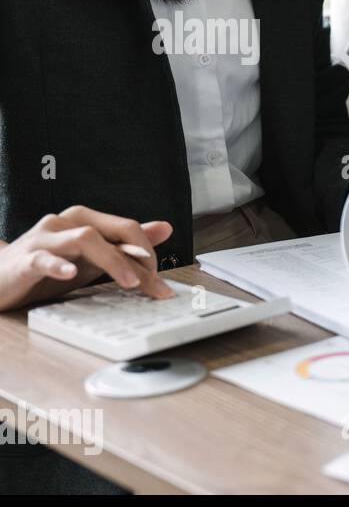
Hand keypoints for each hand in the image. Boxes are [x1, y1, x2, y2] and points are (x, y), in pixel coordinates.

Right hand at [0, 207, 173, 311]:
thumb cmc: (46, 266)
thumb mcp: (92, 257)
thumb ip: (126, 244)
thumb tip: (165, 228)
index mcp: (84, 220)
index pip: (127, 228)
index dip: (150, 252)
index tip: (161, 280)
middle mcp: (65, 222)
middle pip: (112, 231)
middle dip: (140, 258)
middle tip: (155, 285)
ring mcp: (44, 239)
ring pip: (84, 239)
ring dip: (113, 260)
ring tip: (130, 282)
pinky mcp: (24, 260)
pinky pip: (42, 259)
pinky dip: (59, 265)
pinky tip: (70, 274)